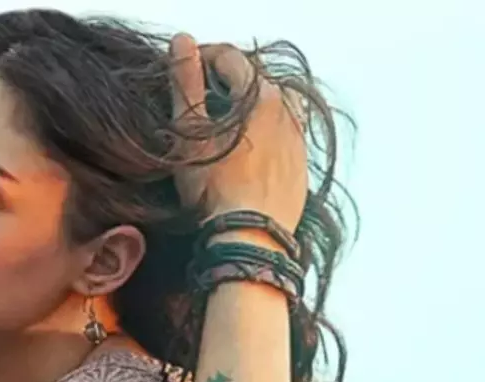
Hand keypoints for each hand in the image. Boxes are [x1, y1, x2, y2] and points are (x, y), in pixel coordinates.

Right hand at [169, 34, 308, 230]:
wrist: (249, 237)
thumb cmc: (214, 188)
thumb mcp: (189, 133)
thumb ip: (186, 82)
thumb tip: (183, 42)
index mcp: (259, 95)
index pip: (230, 58)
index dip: (203, 58)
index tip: (184, 70)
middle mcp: (285, 110)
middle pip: (253, 78)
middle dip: (226, 81)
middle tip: (199, 96)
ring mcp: (297, 137)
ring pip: (272, 104)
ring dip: (247, 105)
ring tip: (223, 123)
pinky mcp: (301, 163)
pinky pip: (283, 133)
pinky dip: (264, 130)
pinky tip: (245, 150)